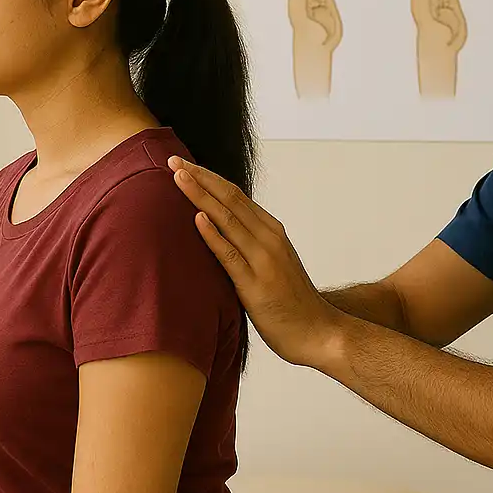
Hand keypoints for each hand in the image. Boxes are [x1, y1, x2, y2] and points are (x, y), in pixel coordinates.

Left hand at [169, 157, 343, 368]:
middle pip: (230, 199)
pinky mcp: (255, 285)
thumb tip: (221, 234)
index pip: (235, 196)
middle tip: (173, 160)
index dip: (209, 178)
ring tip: (179, 177)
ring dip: (201, 196)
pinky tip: (197, 219)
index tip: (185, 164)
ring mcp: (264, 260)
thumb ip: (251, 247)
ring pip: (228, 219)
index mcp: (272, 232)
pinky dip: (213, 235)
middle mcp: (269, 239)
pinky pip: (230, 255)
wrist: (318, 332)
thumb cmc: (291, 303)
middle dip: (201, 178)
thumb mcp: (272, 265)